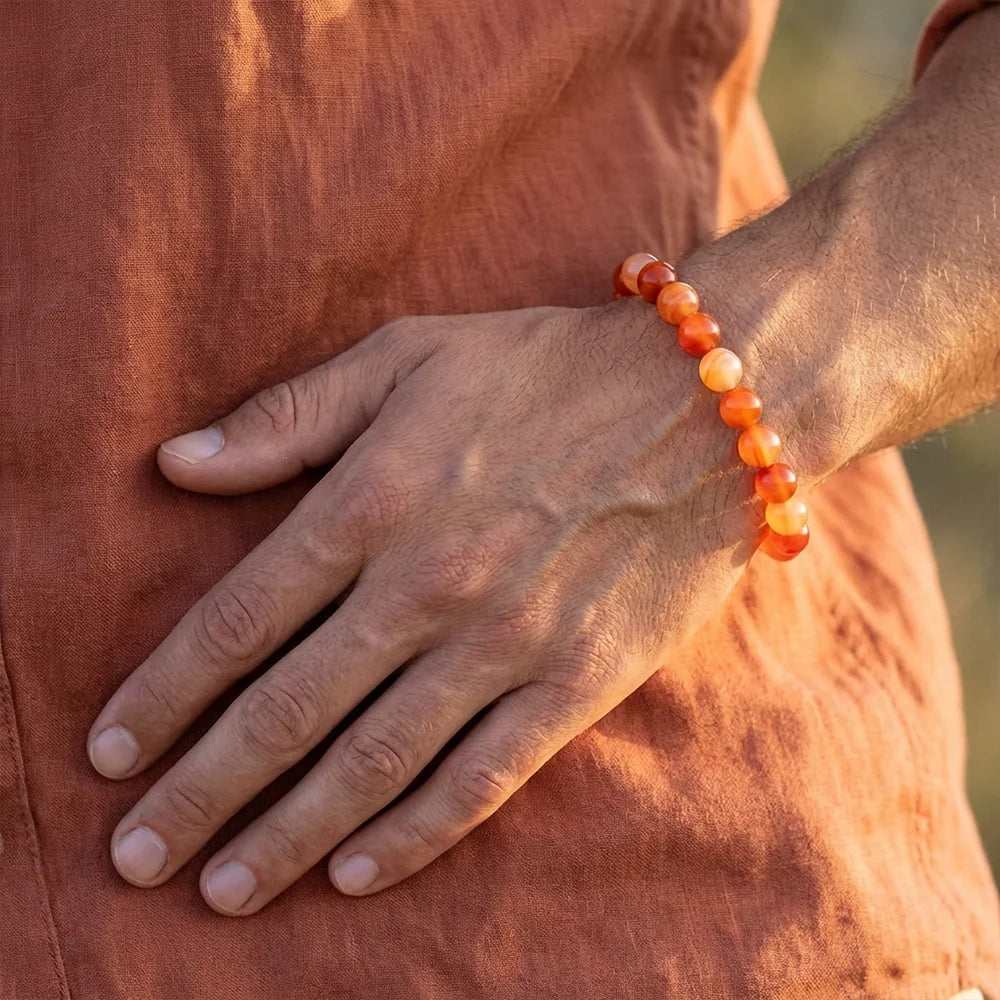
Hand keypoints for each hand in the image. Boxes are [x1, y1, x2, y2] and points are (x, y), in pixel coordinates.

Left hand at [89, 299, 762, 914]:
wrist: (701, 405)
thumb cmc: (544, 370)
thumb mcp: (407, 355)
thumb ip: (288, 416)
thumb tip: (175, 463)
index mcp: (374, 498)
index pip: (235, 621)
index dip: (161, 695)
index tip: (109, 752)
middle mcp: (428, 583)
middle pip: (285, 712)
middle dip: (199, 792)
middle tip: (136, 856)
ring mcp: (507, 642)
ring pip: (373, 764)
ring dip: (287, 835)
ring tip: (223, 889)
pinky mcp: (578, 682)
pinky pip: (483, 778)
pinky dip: (414, 834)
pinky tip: (356, 874)